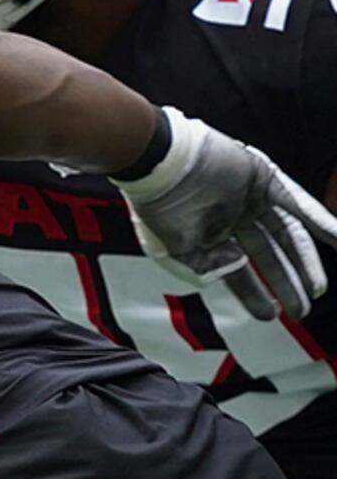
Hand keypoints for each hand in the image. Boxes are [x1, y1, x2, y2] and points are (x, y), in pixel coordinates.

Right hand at [116, 106, 336, 322]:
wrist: (159, 163)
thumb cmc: (157, 205)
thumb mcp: (173, 250)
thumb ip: (204, 266)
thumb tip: (236, 265)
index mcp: (210, 235)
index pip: (238, 270)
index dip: (254, 294)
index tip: (269, 315)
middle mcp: (234, 217)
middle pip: (269, 254)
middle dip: (285, 283)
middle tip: (301, 310)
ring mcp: (251, 198)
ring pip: (287, 234)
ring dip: (304, 262)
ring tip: (318, 288)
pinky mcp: (264, 179)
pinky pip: (299, 204)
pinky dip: (320, 223)